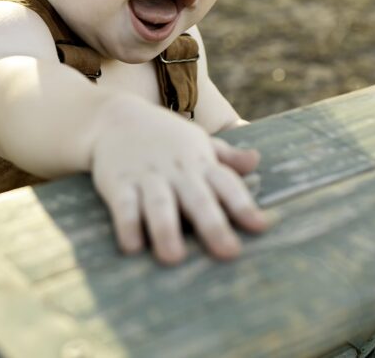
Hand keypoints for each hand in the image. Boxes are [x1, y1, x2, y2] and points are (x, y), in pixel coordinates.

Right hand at [89, 98, 272, 265]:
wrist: (113, 117)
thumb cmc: (163, 137)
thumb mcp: (196, 141)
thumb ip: (226, 156)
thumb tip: (256, 161)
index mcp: (199, 162)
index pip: (226, 183)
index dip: (243, 204)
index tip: (260, 226)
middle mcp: (176, 170)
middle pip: (197, 198)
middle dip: (213, 225)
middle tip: (229, 252)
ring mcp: (146, 176)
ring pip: (159, 203)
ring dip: (166, 229)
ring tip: (173, 258)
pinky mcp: (117, 183)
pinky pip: (123, 205)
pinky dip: (127, 224)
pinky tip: (132, 247)